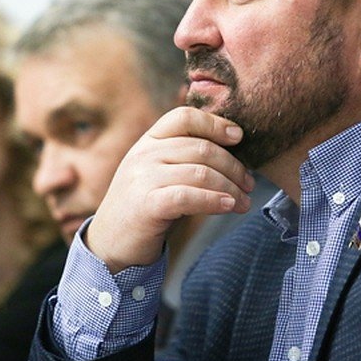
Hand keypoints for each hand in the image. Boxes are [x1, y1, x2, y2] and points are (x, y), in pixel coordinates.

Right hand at [85, 106, 253, 273]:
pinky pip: (189, 196)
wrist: (110, 243)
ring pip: (200, 172)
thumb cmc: (144, 206)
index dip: (215, 123)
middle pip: (201, 148)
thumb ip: (182, 156)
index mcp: (148, 141)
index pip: (184, 117)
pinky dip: (214, 200)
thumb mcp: (158, 172)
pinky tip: (228, 206)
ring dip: (230, 188)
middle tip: (249, 184)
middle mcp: (143, 154)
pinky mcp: (147, 204)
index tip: (238, 137)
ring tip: (244, 201)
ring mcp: (143, 178)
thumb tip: (230, 148)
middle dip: (233, 166)